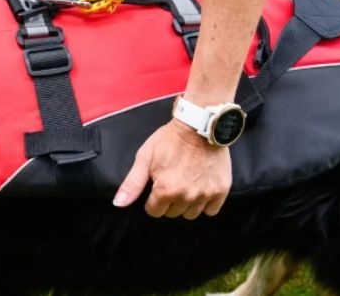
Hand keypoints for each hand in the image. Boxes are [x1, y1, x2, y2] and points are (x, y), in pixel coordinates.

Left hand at [112, 119, 231, 219]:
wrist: (199, 125)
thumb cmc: (169, 139)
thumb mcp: (145, 157)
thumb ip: (132, 184)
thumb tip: (118, 204)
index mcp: (165, 190)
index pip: (154, 211)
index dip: (153, 199)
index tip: (158, 184)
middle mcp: (186, 196)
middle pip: (173, 213)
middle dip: (169, 200)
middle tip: (172, 180)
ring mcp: (205, 194)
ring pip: (191, 214)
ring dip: (187, 203)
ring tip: (186, 182)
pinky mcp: (221, 190)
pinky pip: (211, 210)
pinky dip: (206, 203)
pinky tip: (201, 187)